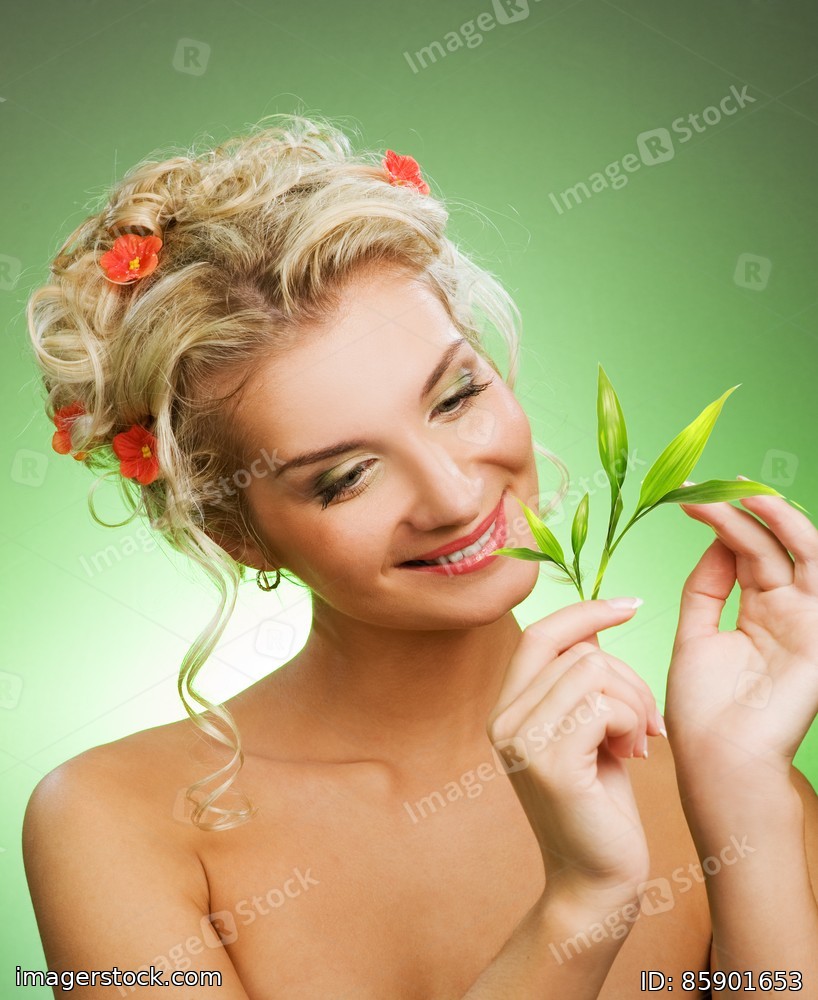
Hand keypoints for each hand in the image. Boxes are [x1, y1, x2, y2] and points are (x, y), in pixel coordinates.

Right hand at [487, 599, 663, 907]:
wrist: (595, 879)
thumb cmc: (599, 803)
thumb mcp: (585, 731)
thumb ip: (579, 684)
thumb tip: (595, 627)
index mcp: (506, 709)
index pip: (540, 633)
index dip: (585, 612)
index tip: (629, 605)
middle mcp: (502, 720)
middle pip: (579, 653)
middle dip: (628, 679)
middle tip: (645, 726)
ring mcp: (520, 741)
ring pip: (593, 672)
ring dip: (633, 704)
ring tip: (638, 743)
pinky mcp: (548, 763)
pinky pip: (601, 706)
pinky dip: (630, 724)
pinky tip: (632, 756)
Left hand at [665, 481, 817, 781]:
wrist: (719, 758)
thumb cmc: (703, 708)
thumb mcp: (696, 635)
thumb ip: (707, 587)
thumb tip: (714, 541)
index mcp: (756, 613)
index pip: (742, 554)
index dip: (718, 523)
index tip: (682, 496)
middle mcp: (785, 611)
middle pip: (764, 546)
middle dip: (735, 512)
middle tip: (702, 486)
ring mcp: (806, 619)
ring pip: (798, 550)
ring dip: (771, 515)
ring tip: (739, 488)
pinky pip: (816, 571)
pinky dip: (795, 536)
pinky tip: (766, 510)